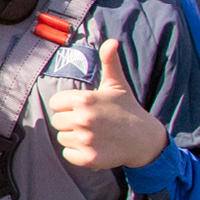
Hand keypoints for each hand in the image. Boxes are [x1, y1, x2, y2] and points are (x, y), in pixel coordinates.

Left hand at [47, 39, 168, 168]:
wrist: (144, 139)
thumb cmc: (126, 109)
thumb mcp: (117, 84)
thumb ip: (109, 61)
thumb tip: (111, 41)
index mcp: (85, 100)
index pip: (55, 103)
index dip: (67, 105)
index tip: (84, 107)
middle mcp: (83, 119)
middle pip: (57, 121)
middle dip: (70, 121)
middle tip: (91, 122)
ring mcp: (86, 140)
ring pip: (62, 138)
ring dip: (74, 137)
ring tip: (93, 134)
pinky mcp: (88, 158)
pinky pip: (68, 154)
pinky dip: (77, 153)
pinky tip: (93, 146)